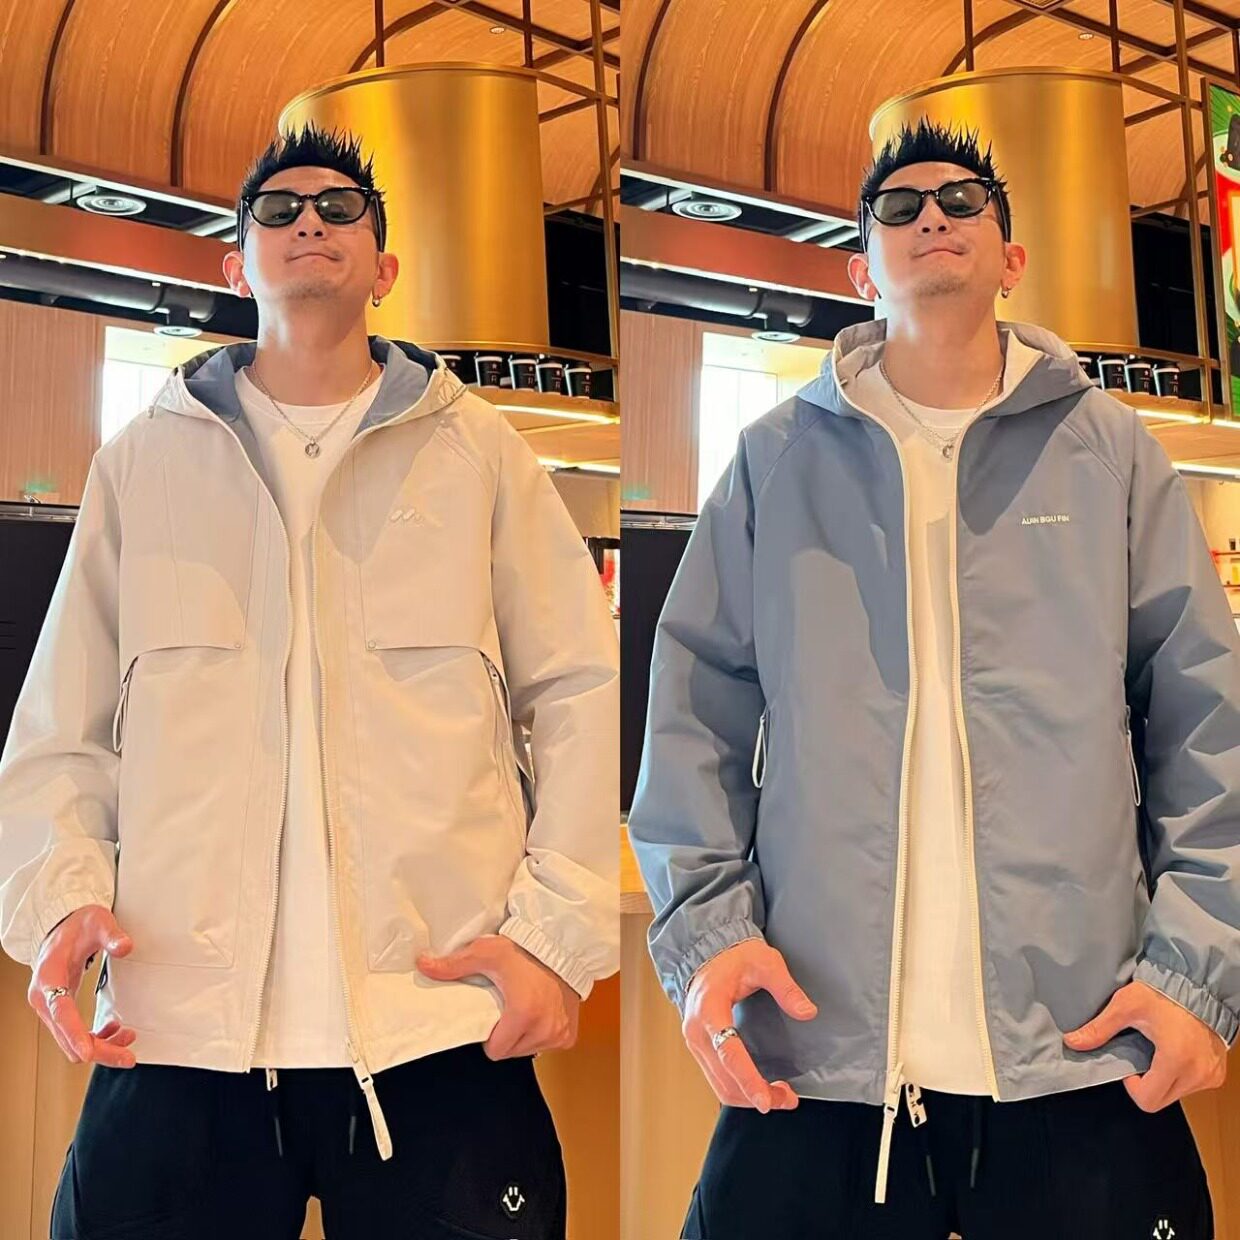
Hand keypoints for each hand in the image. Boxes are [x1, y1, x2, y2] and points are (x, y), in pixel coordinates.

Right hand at [28, 905, 136, 1067]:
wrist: (61, 926)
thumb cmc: (78, 924)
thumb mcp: (98, 921)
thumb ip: (112, 934)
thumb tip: (126, 947)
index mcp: (49, 978)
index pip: (61, 1011)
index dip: (74, 1033)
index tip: (88, 1053)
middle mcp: (44, 999)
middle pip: (67, 1036)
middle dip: (97, 1051)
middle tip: (129, 1057)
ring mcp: (49, 1008)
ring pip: (71, 1042)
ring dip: (99, 1046)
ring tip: (128, 1038)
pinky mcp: (58, 1011)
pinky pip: (74, 1034)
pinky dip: (94, 1038)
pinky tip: (114, 1029)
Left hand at [415, 934, 580, 1059]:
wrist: (561, 943)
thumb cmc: (526, 949)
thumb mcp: (487, 953)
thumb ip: (455, 965)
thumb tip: (424, 965)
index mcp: (522, 1015)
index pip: (496, 1051)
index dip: (490, 1038)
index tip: (492, 1020)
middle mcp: (543, 1028)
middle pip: (512, 1052)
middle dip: (506, 1037)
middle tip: (506, 1011)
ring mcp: (559, 1033)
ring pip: (530, 1050)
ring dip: (524, 1037)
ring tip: (524, 1010)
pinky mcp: (570, 1033)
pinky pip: (550, 1045)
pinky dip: (543, 1034)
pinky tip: (541, 1014)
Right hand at [681, 938, 816, 1112]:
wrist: (707, 953)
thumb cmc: (735, 957)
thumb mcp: (765, 963)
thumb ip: (785, 987)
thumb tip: (807, 1012)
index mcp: (710, 1010)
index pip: (729, 1052)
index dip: (748, 1079)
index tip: (766, 1100)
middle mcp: (696, 1032)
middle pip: (725, 1078)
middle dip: (756, 1095)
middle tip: (789, 1099)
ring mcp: (695, 1042)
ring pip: (720, 1085)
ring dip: (748, 1097)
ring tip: (780, 1096)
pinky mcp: (700, 1048)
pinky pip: (717, 1078)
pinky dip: (739, 1089)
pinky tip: (761, 1086)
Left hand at [1063, 979, 1227, 1110]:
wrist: (1199, 984)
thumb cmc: (1165, 992)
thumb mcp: (1126, 1006)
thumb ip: (1100, 1028)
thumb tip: (1073, 1042)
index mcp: (1175, 1060)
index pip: (1148, 1099)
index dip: (1131, 1086)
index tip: (1128, 1065)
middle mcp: (1197, 1074)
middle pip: (1161, 1100)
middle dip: (1146, 1084)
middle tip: (1140, 1056)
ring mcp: (1210, 1076)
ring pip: (1177, 1094)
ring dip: (1163, 1079)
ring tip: (1159, 1050)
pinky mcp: (1217, 1074)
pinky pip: (1193, 1086)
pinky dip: (1180, 1075)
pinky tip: (1174, 1051)